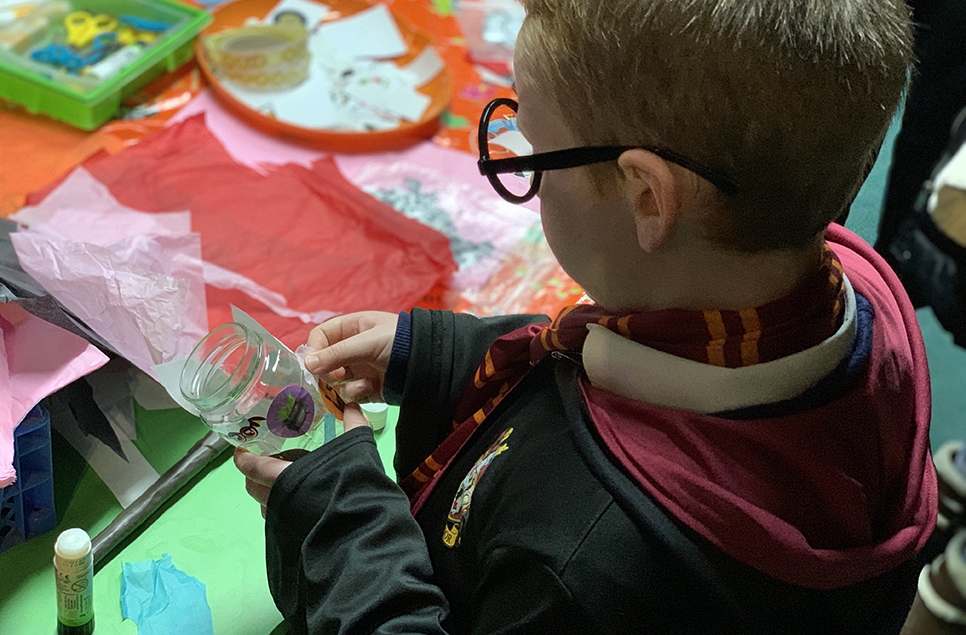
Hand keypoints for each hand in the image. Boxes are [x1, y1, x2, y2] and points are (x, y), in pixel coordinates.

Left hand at [233, 404, 369, 516]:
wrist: (362, 526)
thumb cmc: (350, 486)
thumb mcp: (355, 449)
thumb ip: (353, 424)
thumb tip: (353, 405)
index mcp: (283, 477)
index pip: (252, 468)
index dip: (243, 458)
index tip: (241, 448)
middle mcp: (277, 501)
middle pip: (252, 487)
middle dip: (253, 474)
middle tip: (265, 461)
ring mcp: (284, 521)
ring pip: (264, 505)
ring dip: (266, 492)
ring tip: (282, 480)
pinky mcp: (294, 534)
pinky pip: (278, 519)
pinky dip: (280, 507)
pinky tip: (299, 499)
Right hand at [304, 311, 397, 402]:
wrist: (429, 363)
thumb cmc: (400, 342)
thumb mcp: (367, 342)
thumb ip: (336, 353)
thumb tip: (306, 364)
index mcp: (352, 328)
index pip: (320, 336)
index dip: (314, 349)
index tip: (313, 364)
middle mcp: (353, 348)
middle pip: (324, 362)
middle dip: (328, 371)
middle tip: (336, 376)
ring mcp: (360, 368)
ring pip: (336, 381)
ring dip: (345, 383)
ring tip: (361, 382)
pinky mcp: (368, 387)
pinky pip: (351, 393)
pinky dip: (358, 392)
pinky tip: (371, 387)